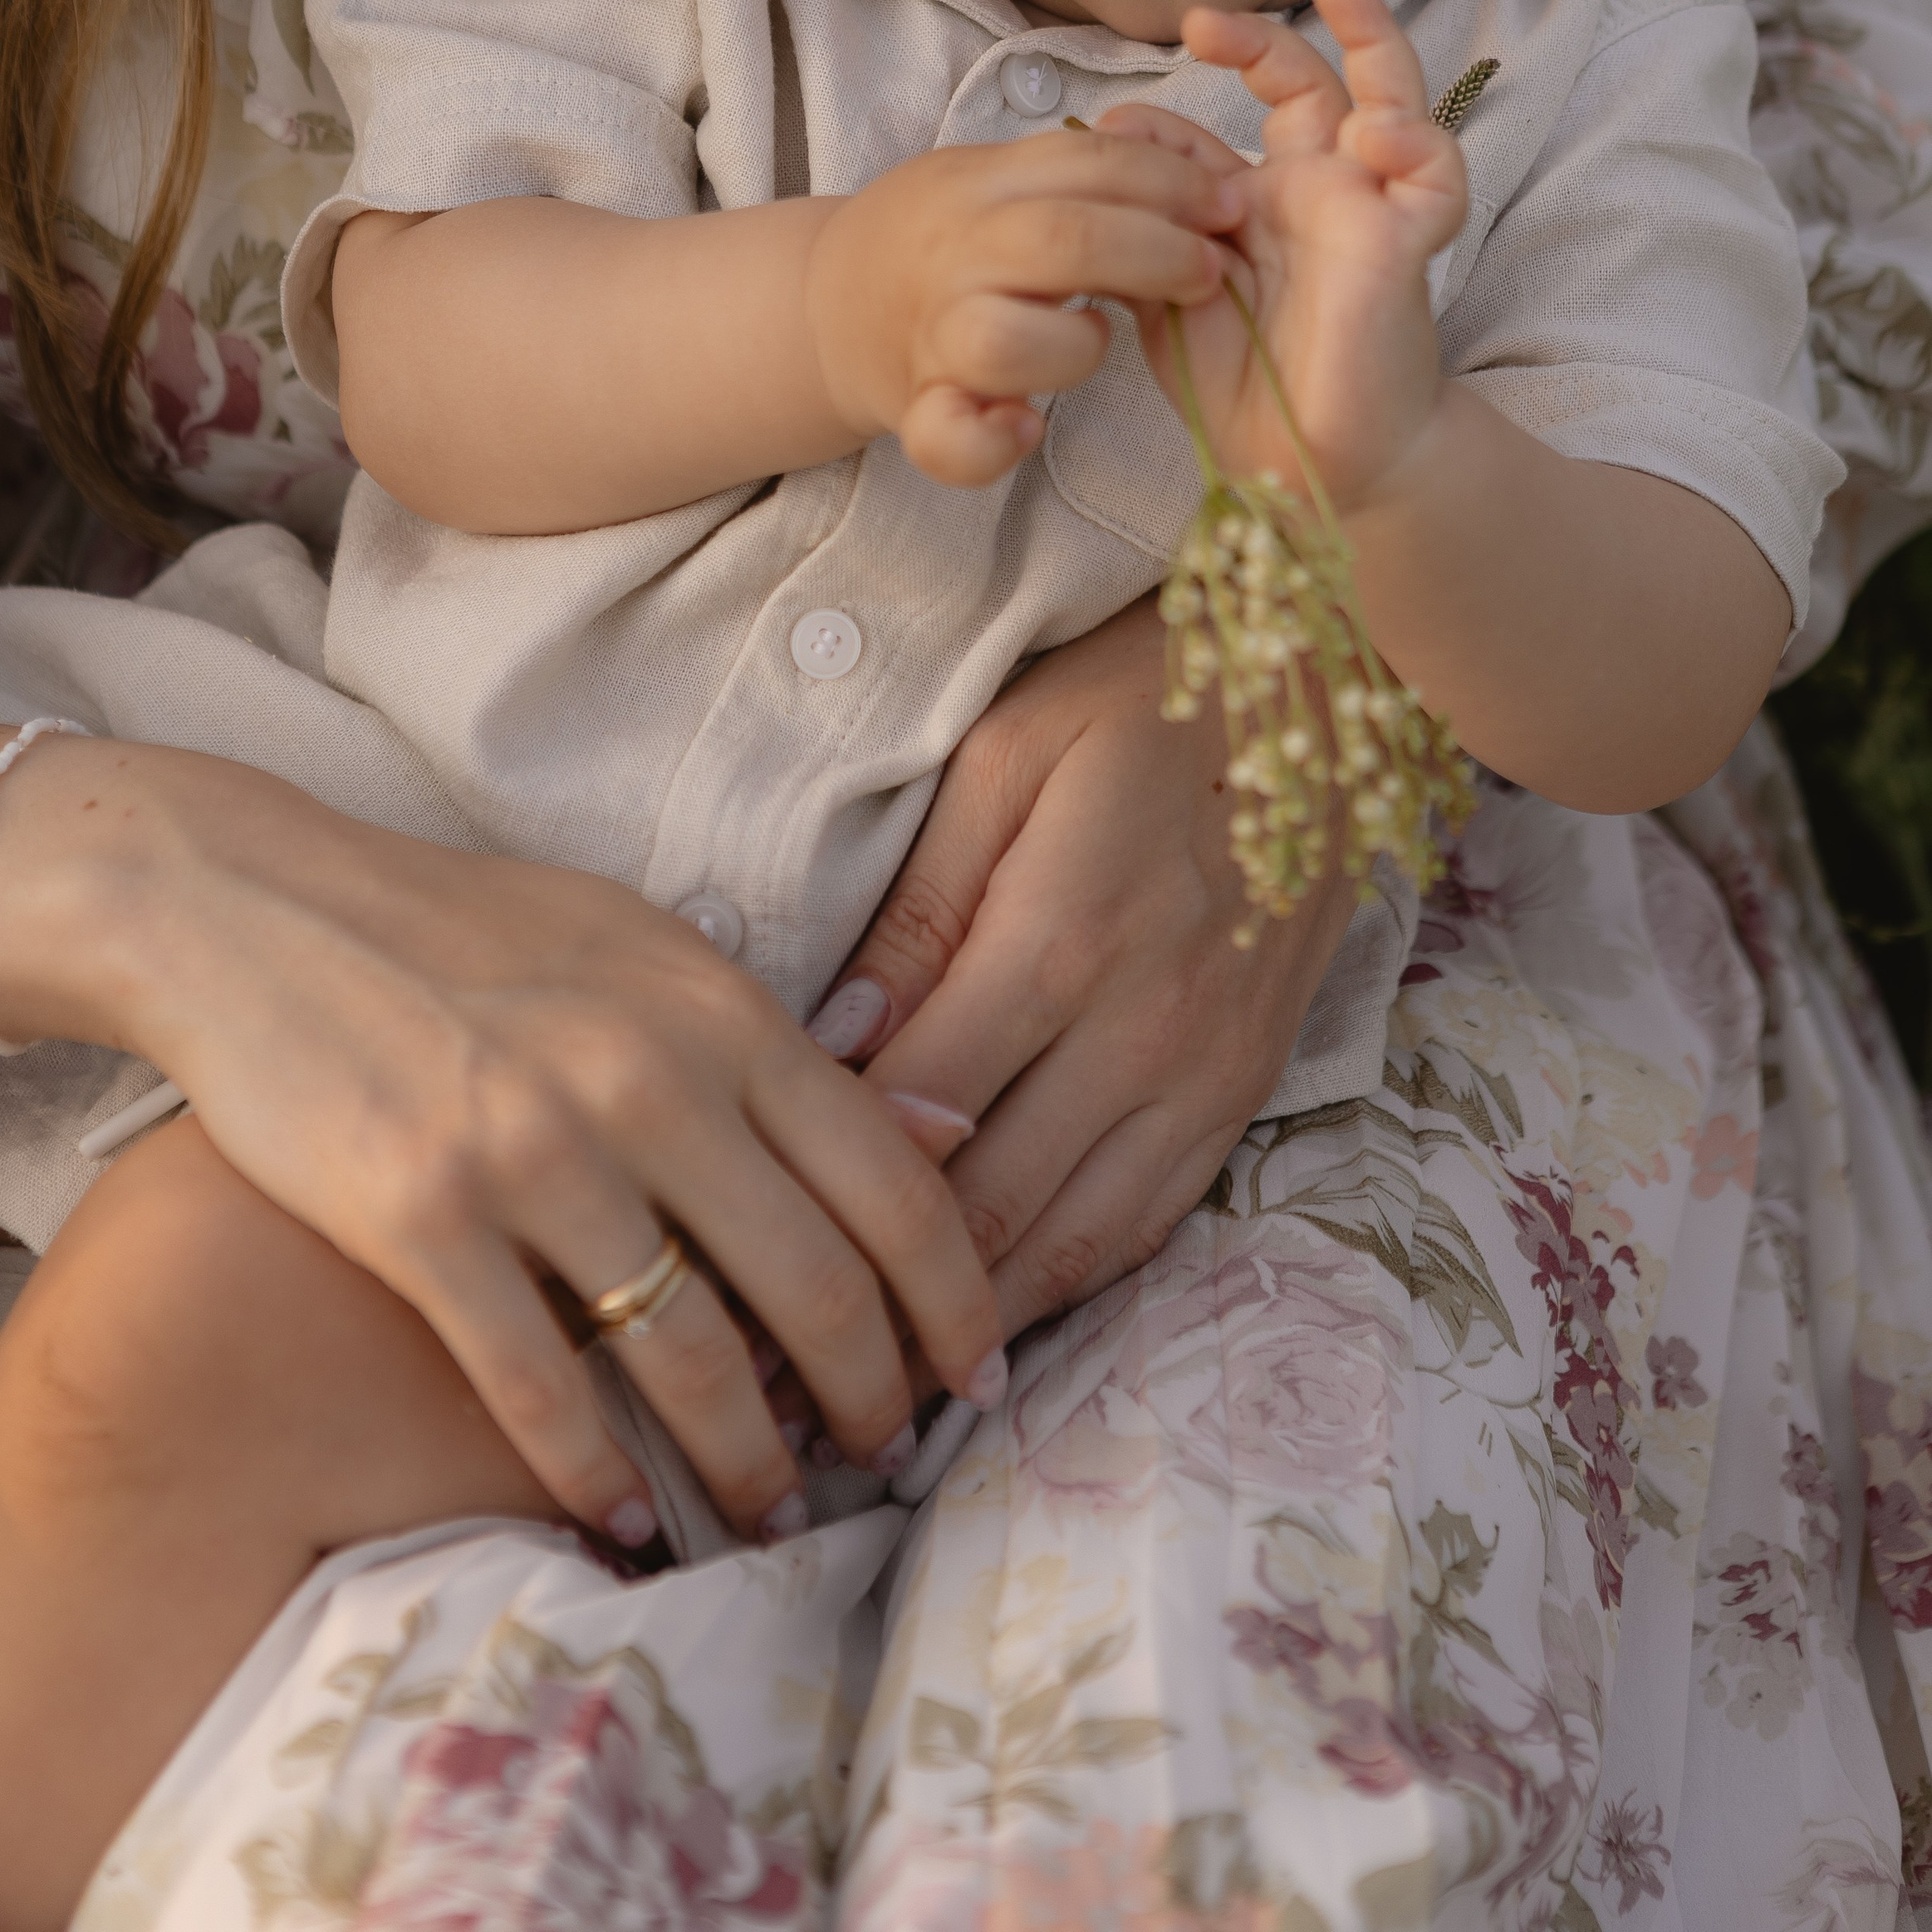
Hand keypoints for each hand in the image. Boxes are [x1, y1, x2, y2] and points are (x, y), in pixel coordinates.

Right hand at [0, 746, 1004, 1550]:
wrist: (255, 909)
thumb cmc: (465, 932)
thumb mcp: (646, 952)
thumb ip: (781, 1046)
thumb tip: (942, 1127)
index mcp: (719, 1010)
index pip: (894, 1182)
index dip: (955, 1299)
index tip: (976, 1374)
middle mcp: (647, 1079)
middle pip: (817, 1287)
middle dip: (872, 1401)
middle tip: (884, 1460)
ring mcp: (533, 1150)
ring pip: (693, 1356)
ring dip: (748, 1460)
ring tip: (768, 1510)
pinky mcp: (421, 1216)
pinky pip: (539, 1385)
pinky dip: (597, 1475)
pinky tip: (625, 1519)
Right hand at [806, 128, 1233, 485]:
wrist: (825, 305)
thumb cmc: (938, 240)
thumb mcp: (990, 178)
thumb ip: (1071, 172)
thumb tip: (1183, 165)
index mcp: (978, 187)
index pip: (1086, 163)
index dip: (1170, 182)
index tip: (1228, 202)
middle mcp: (953, 255)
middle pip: (1063, 240)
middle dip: (1156, 252)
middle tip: (1210, 270)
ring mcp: (930, 335)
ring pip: (1005, 340)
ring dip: (1075, 345)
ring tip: (1097, 336)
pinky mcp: (916, 407)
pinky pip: (948, 436)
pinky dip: (991, 440)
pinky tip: (1025, 425)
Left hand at [807, 595, 1359, 1336]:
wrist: (1332, 686)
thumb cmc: (1140, 700)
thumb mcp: (1006, 759)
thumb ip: (920, 909)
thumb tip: (835, 1038)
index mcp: (1061, 943)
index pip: (914, 1117)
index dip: (820, 1196)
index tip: (734, 1254)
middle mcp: (1143, 1035)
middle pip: (986, 1211)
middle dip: (875, 1298)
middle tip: (767, 1366)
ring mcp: (1208, 1076)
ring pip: (1072, 1246)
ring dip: (967, 1324)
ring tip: (861, 1380)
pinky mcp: (1249, 1091)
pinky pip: (1149, 1225)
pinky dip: (1066, 1286)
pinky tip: (992, 1322)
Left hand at [1104, 0, 1466, 514]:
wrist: (1306, 465)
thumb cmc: (1245, 386)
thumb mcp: (1169, 302)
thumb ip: (1139, 231)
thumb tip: (1096, 149)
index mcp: (1254, 205)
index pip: (1213, 137)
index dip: (1162, 128)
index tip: (1114, 132)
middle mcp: (1315, 193)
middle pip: (1308, 86)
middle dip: (1262, 39)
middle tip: (1204, 17)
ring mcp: (1366, 211)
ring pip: (1391, 101)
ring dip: (1372, 39)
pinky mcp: (1405, 247)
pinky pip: (1433, 179)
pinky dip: (1418, 143)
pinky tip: (1385, 130)